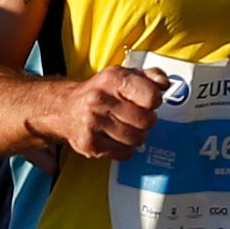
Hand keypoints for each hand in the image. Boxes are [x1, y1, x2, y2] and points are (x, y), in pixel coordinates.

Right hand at [52, 63, 167, 160]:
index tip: (148, 101)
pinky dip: (125, 149)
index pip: (151, 96)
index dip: (154, 100)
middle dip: (146, 121)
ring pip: (136, 139)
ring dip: (136, 136)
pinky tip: (116, 138)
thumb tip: (164, 84)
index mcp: (112, 79)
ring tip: (127, 128)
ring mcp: (93, 124)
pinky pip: (124, 153)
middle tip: (137, 117)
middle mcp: (100, 100)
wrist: (65, 109)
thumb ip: (150, 76)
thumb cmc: (100, 91)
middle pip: (146, 121)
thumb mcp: (124, 75)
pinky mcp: (89, 144)